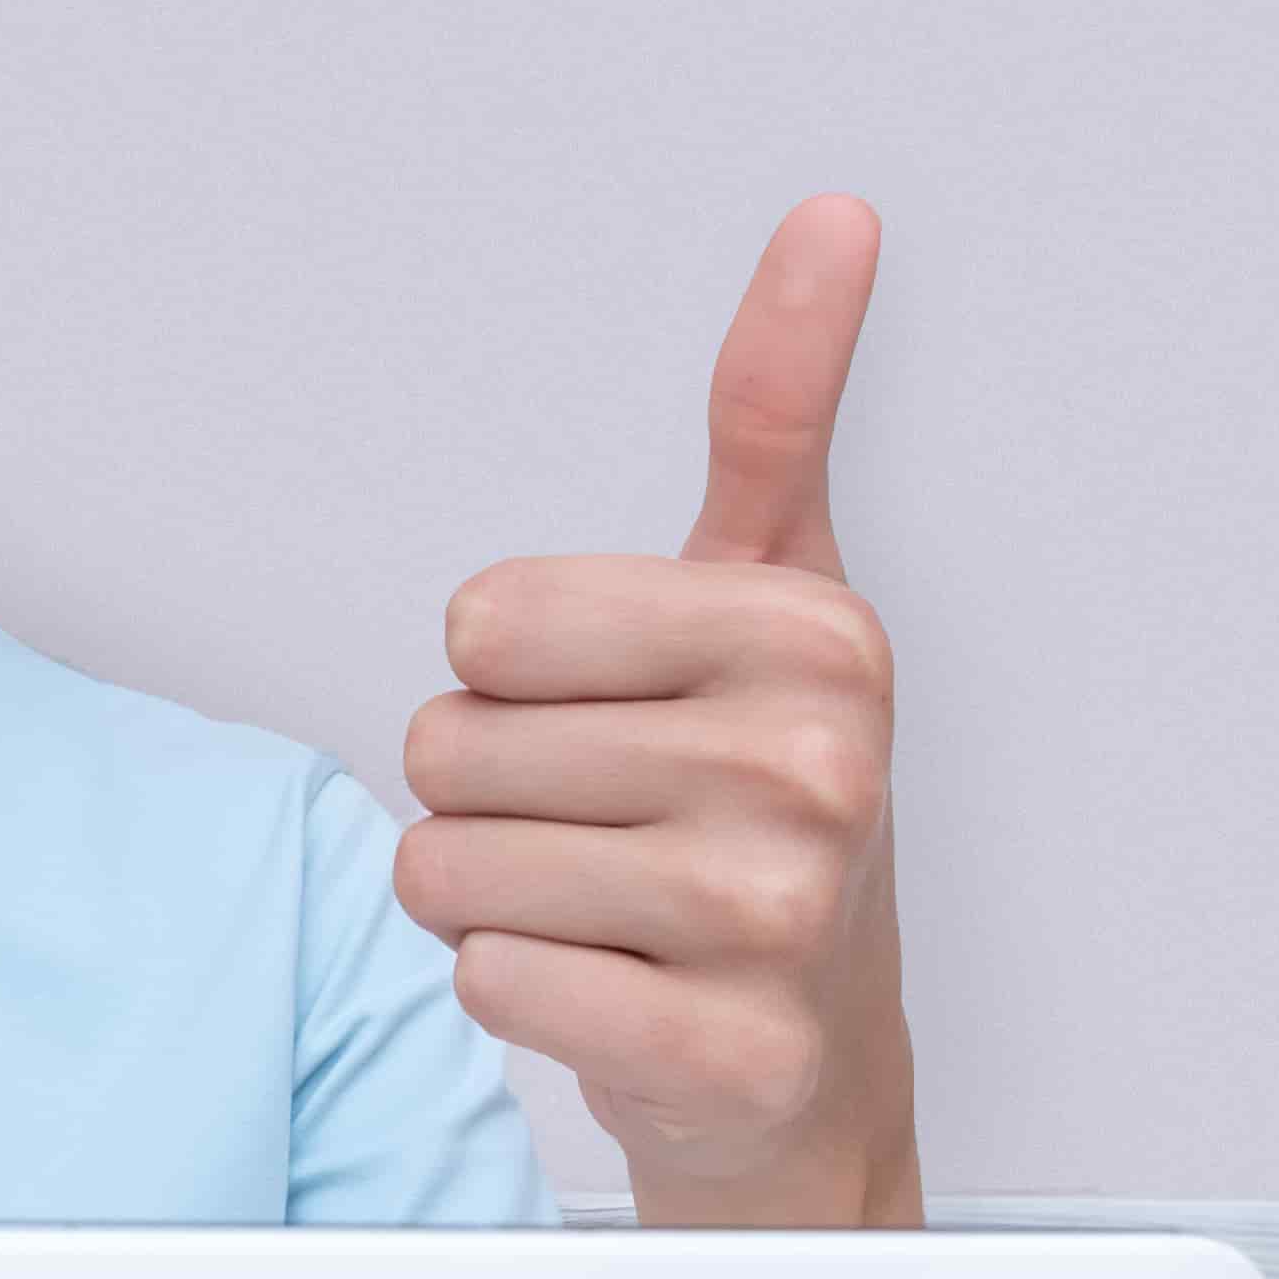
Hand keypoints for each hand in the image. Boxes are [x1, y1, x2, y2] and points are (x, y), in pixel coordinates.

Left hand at [394, 194, 918, 1225]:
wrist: (813, 1057)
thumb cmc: (768, 810)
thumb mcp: (774, 589)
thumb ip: (776, 406)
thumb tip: (830, 221)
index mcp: (818, 635)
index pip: (484, 621)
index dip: (507, 676)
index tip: (616, 714)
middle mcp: (816, 768)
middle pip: (451, 745)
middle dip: (488, 796)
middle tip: (603, 828)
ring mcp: (780, 918)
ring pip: (448, 870)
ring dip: (486, 898)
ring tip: (601, 909)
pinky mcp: (727, 1051)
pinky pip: (485, 984)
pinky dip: (512, 992)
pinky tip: (611, 991)